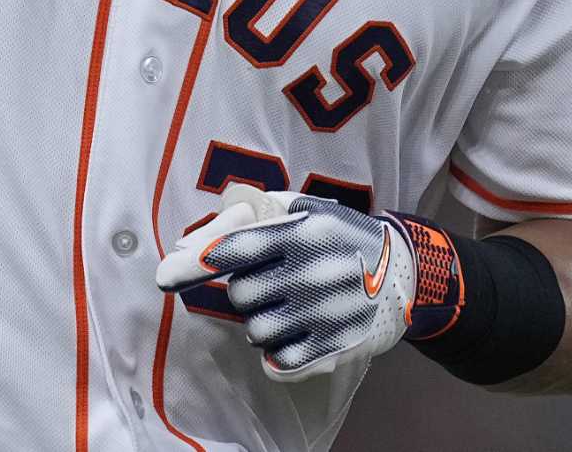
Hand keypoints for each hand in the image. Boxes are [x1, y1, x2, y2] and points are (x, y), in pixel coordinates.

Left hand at [155, 185, 459, 381]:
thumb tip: (186, 247)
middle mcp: (312, 272)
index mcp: (302, 233)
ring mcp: (325, 313)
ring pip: (256, 330)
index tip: (167, 275)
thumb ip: (247, 221)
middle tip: (270, 283)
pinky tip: (291, 335)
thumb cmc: (338, 235)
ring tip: (285, 308)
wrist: (404, 272)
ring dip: (260, 323)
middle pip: (240, 296)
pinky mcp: (336, 347)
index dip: (198, 262)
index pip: (237, 249)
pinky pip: (280, 361)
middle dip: (244, 291)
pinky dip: (275, 353)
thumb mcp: (302, 210)